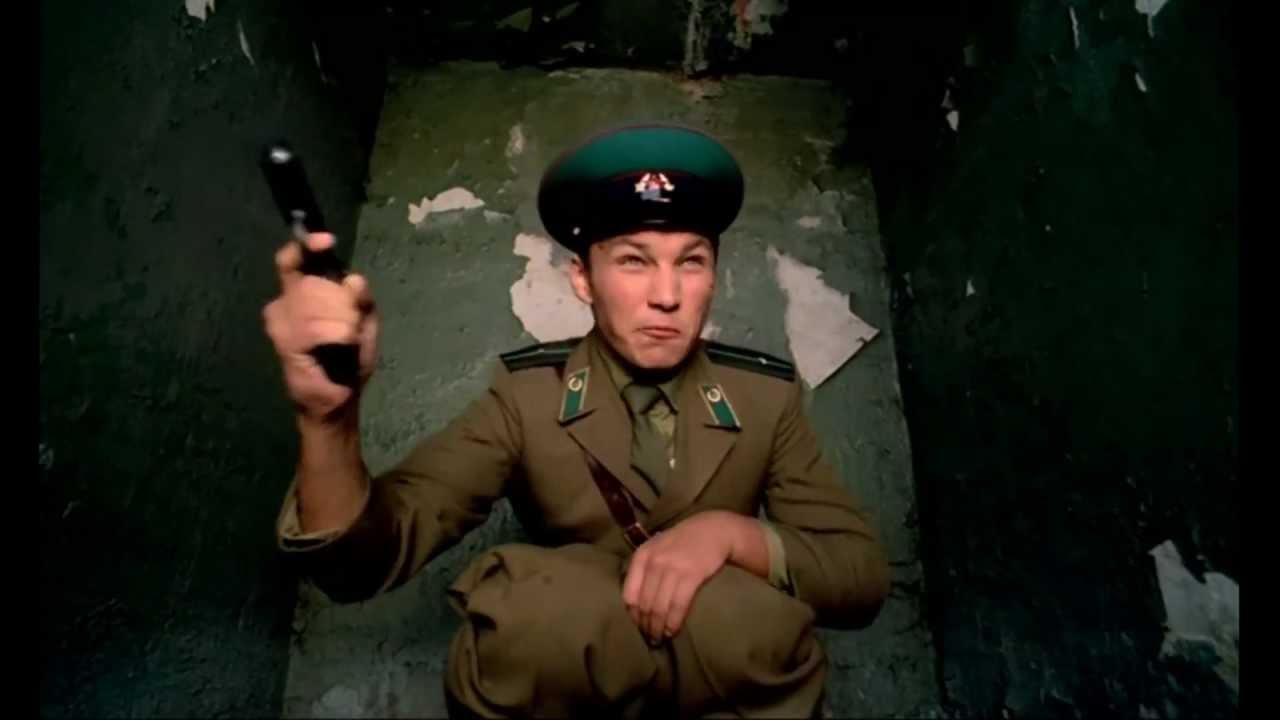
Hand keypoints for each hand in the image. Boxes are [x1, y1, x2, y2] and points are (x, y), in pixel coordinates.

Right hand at [262, 232, 378, 421]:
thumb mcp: (364, 321)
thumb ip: (361, 298)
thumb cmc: (349, 357)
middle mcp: (284, 301)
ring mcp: (281, 321)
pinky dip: (337, 336)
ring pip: (318, 302)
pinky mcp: (284, 341)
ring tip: (345, 341)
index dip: (307, 246)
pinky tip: (337, 348)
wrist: (339, 396)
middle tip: (351, 327)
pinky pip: (317, 327)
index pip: (293, 259)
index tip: (325, 241)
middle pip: (316, 281)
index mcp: (303, 292)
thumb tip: (354, 280)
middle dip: (344, 303)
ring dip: (343, 323)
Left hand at [621, 511, 745, 642]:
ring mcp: (672, 567)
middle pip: (644, 604)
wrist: (714, 529)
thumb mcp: (658, 550)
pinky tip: (673, 630)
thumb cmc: (683, 543)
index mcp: (641, 556)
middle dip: (646, 625)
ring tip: (661, 637)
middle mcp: (653, 562)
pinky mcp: (691, 574)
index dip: (632, 615)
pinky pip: (678, 605)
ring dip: (659, 627)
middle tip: (651, 637)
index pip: (629, 594)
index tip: (638, 626)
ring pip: (659, 607)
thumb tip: (637, 606)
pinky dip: (674, 622)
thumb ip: (646, 571)